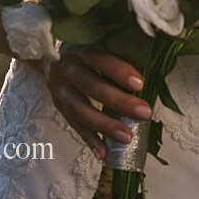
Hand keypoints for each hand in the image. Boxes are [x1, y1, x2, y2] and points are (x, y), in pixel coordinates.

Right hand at [26, 50, 151, 159]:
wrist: (48, 56)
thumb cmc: (83, 51)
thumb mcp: (94, 45)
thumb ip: (115, 55)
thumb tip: (150, 71)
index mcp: (78, 48)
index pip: (98, 58)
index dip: (118, 71)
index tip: (140, 84)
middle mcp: (65, 67)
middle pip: (90, 86)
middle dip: (118, 101)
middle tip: (143, 113)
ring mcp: (58, 88)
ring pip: (79, 109)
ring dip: (104, 125)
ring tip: (127, 137)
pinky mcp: (57, 105)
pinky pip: (73, 124)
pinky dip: (89, 139)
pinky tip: (103, 152)